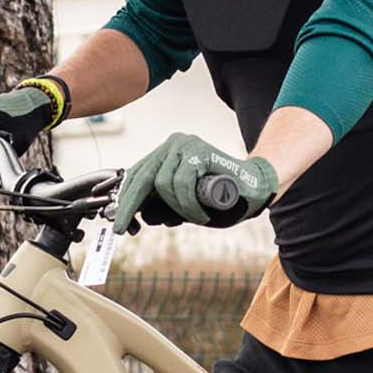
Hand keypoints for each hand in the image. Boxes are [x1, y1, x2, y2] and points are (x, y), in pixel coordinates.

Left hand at [113, 132, 277, 232]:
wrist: (254, 189)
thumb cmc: (220, 198)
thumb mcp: (183, 203)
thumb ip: (163, 204)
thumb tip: (140, 214)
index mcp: (167, 154)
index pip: (137, 175)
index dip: (125, 200)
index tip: (117, 223)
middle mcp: (174, 144)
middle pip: (142, 177)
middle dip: (130, 206)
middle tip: (124, 228)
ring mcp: (187, 145)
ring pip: (163, 184)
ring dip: (178, 209)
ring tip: (196, 216)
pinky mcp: (200, 151)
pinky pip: (182, 184)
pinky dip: (190, 205)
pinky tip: (201, 214)